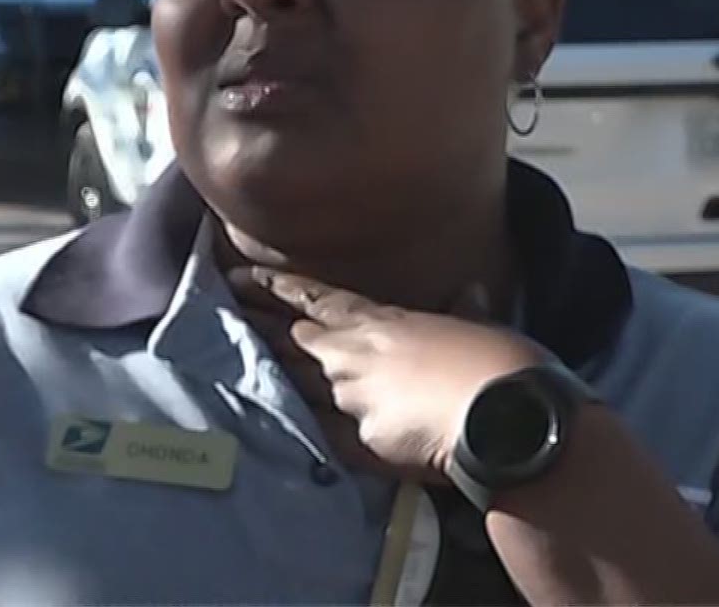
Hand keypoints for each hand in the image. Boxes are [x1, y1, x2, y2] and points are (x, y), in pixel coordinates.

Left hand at [226, 266, 548, 482]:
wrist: (500, 415)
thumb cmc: (497, 363)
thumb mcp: (480, 326)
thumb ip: (465, 311)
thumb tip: (470, 292)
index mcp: (383, 321)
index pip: (318, 299)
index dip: (276, 288)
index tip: (239, 276)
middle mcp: (354, 356)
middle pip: (290, 337)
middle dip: (253, 321)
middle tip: (217, 307)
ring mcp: (349, 399)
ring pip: (291, 378)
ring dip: (260, 365)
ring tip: (223, 352)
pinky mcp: (355, 441)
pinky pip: (313, 429)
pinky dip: (289, 421)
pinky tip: (261, 419)